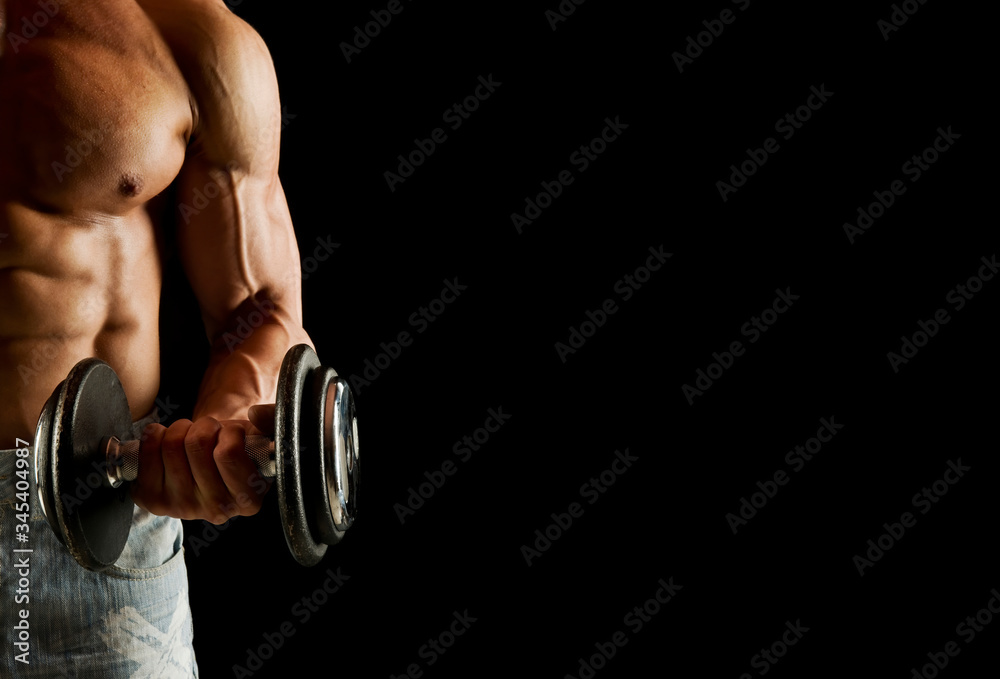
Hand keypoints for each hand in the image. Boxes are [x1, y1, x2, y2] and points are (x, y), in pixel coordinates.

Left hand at [130, 405, 275, 523]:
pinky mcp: (154, 501)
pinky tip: (168, 441)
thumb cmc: (239, 449)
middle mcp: (216, 510)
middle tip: (211, 431)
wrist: (211, 465)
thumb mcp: (262, 436)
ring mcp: (182, 508)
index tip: (233, 433)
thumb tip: (256, 414)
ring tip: (192, 436)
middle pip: (197, 444)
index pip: (228, 453)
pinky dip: (157, 435)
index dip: (229, 431)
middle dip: (205, 426)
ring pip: (172, 444)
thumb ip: (272, 420)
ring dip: (183, 428)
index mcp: (248, 499)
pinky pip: (147, 451)